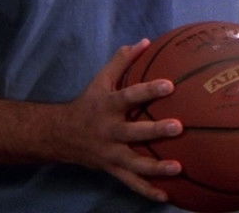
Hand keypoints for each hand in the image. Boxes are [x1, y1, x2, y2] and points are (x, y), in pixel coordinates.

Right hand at [60, 39, 183, 202]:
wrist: (60, 135)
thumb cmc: (88, 103)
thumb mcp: (100, 79)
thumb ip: (122, 61)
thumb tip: (145, 41)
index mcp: (107, 106)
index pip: (129, 96)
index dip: (148, 90)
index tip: (169, 85)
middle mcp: (108, 131)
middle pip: (132, 132)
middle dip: (155, 130)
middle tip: (178, 127)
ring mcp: (110, 153)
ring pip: (133, 163)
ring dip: (156, 168)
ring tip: (178, 167)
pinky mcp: (112, 169)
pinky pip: (131, 183)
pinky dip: (147, 191)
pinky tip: (167, 196)